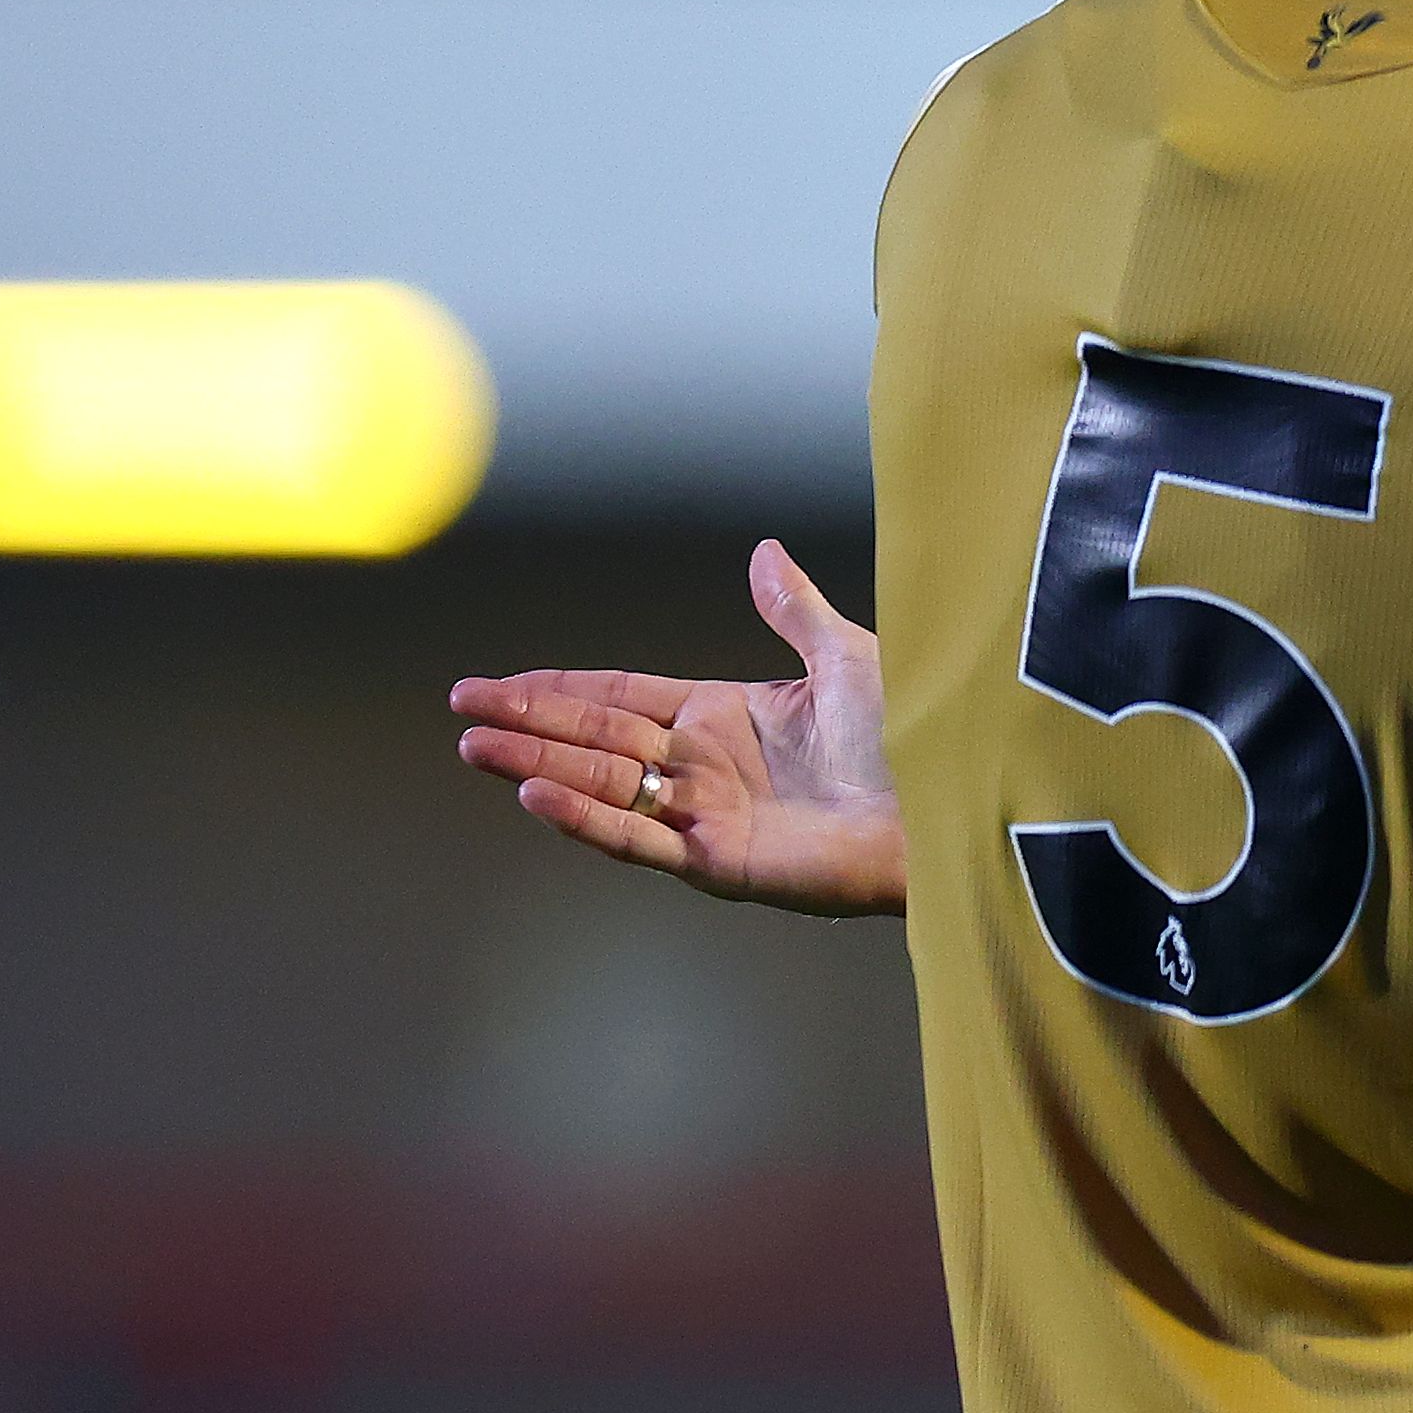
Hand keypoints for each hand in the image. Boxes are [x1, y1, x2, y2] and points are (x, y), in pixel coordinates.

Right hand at [449, 538, 908, 915]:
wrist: (952, 800)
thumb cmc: (915, 733)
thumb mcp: (844, 658)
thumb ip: (793, 610)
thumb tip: (763, 550)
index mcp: (726, 717)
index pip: (620, 698)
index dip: (558, 689)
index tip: (493, 682)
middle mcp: (705, 768)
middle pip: (596, 741)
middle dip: (527, 724)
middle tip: (460, 711)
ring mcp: (708, 816)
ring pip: (603, 787)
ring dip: (536, 764)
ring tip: (474, 746)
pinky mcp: (720, 862)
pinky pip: (639, 838)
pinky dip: (586, 818)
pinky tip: (535, 791)